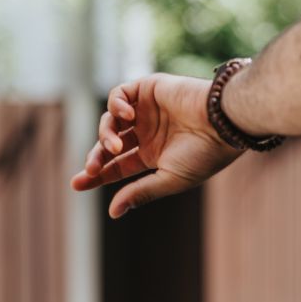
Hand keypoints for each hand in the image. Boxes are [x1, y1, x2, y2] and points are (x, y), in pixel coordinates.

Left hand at [70, 73, 243, 217]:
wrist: (223, 121)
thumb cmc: (204, 154)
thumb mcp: (170, 178)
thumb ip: (140, 192)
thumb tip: (112, 212)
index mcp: (154, 155)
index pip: (117, 165)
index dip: (96, 174)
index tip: (77, 184)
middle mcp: (148, 132)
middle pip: (108, 144)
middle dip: (96, 158)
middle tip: (91, 169)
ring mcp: (147, 110)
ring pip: (110, 121)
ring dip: (106, 135)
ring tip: (116, 145)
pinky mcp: (149, 88)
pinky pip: (119, 94)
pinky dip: (116, 106)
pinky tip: (126, 116)